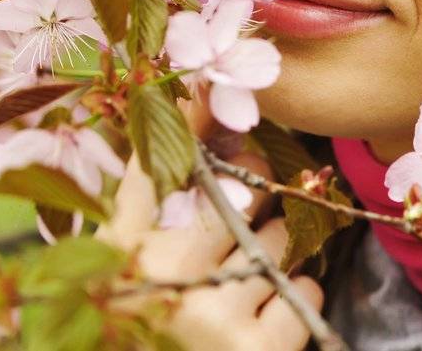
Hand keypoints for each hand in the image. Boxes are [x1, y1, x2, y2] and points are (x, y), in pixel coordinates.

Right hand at [98, 82, 324, 350]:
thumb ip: (144, 193)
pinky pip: (303, 291)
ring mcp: (212, 314)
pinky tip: (261, 321)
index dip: (199, 124)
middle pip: (238, 196)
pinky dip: (294, 300)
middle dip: (252, 203)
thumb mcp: (120, 262)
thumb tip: (195, 96)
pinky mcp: (256, 350)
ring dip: (273, 257)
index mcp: (119, 255)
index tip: (220, 103)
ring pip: (277, 242)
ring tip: (242, 286)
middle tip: (239, 229)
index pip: (156, 164)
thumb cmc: (137, 323)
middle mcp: (161, 278)